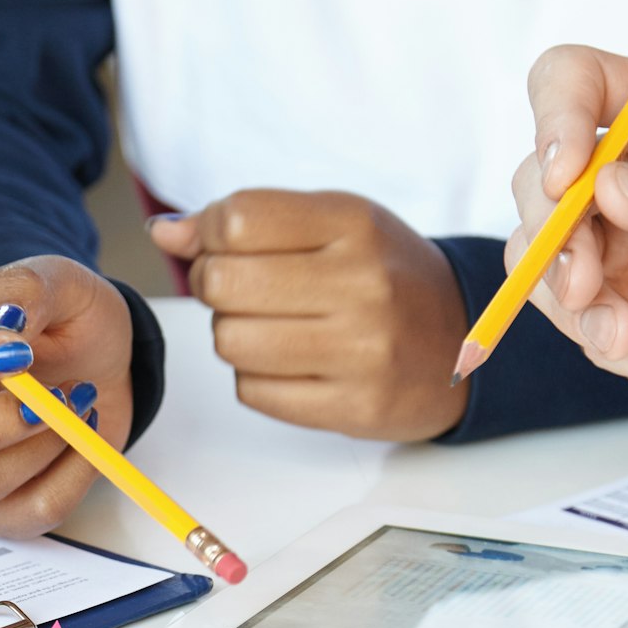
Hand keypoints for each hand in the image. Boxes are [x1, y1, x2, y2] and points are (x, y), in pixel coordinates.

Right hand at [0, 256, 127, 537]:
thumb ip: (25, 290)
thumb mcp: (51, 281)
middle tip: (46, 400)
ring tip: (78, 403)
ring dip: (42, 447)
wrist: (101, 358)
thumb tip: (5, 321)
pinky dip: (72, 477)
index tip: (15, 350)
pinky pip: (27, 514)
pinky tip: (85, 438)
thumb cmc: (60, 318)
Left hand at [151, 190, 469, 439]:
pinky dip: (256, 378)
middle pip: (221, 283)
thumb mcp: (330, 225)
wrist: (462, 339)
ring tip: (273, 327)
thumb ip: (247, 221)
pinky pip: (252, 392)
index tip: (226, 246)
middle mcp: (362, 284)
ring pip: (230, 341)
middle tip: (245, 291)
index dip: (209, 235)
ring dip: (234, 335)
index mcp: (354, 224)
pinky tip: (294, 364)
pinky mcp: (354, 407)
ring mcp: (362, 351)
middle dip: (215, 287)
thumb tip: (164, 233)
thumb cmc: (382, 273)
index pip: (236, 220)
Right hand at [510, 45, 627, 435]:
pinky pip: (588, 333)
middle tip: (587, 282)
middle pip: (535, 180)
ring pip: (538, 262)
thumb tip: (615, 189)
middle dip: (549, 234)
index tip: (568, 177)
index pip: (576, 82)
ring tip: (627, 337)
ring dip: (570, 305)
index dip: (553, 117)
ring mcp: (626, 253)